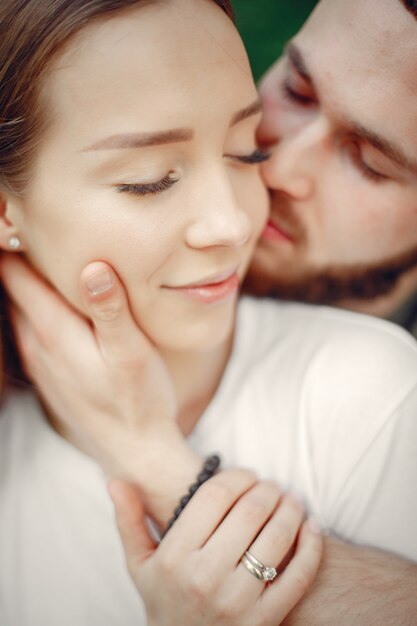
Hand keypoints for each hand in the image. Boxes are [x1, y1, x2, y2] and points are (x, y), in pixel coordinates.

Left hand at [1, 253, 201, 525]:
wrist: (134, 453)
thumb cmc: (139, 400)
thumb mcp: (132, 354)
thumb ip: (111, 309)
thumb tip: (92, 267)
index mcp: (56, 332)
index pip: (18, 277)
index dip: (13, 246)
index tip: (17, 216)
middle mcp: (38, 345)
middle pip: (16, 292)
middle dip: (19, 260)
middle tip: (32, 230)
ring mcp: (40, 364)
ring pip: (22, 313)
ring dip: (26, 287)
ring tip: (41, 260)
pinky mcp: (50, 377)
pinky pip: (31, 334)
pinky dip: (35, 312)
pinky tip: (54, 309)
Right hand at [108, 470, 322, 625]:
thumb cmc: (161, 601)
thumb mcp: (138, 564)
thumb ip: (128, 521)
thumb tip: (115, 481)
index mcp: (174, 557)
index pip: (216, 495)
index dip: (238, 476)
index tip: (247, 474)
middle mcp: (205, 577)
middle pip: (250, 511)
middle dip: (267, 489)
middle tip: (272, 485)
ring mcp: (237, 601)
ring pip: (277, 537)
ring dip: (291, 509)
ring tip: (291, 500)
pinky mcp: (264, 621)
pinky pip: (298, 576)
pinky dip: (311, 546)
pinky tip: (312, 526)